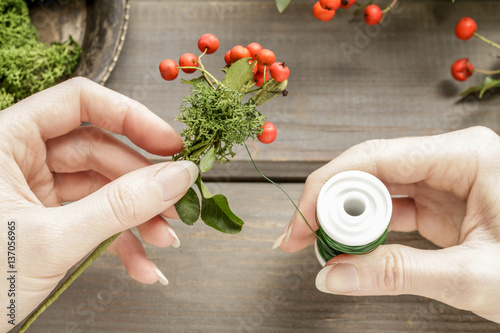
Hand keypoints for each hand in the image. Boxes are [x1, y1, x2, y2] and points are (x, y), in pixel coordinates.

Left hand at [0, 77, 197, 328]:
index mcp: (6, 141)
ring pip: (102, 188)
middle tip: (176, 203)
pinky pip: (92, 219)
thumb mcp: (52, 240)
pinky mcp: (45, 220)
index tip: (171, 144)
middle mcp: (20, 159)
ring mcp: (34, 191)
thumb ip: (119, 206)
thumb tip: (176, 177)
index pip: (79, 102)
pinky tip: (142, 264)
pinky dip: (120, 241)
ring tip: (164, 241)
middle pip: (100, 151)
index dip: (131, 118)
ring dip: (138, 217)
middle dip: (142, 184)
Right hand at [276, 126, 499, 322]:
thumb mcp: (473, 276)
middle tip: (301, 239)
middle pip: (369, 172)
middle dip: (329, 205)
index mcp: (465, 155)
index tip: (300, 219)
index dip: (328, 186)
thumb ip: (398, 274)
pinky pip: (390, 212)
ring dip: (345, 220)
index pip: (376, 157)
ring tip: (318, 246)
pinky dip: (365, 232)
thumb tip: (332, 276)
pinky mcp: (440, 207)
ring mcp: (443, 183)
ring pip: (376, 192)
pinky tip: (347, 248)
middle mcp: (449, 161)